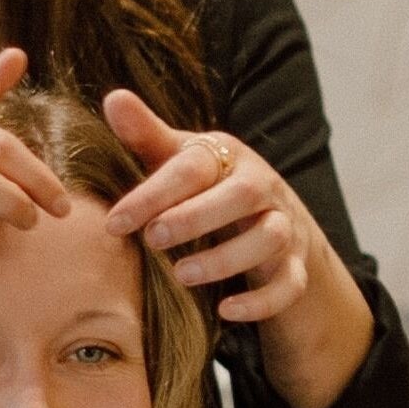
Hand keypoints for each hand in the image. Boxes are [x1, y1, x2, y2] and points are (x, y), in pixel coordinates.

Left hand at [100, 89, 325, 323]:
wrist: (274, 219)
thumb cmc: (211, 187)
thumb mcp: (181, 160)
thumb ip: (147, 135)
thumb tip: (113, 97)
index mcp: (230, 159)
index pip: (195, 167)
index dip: (154, 193)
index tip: (114, 221)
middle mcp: (263, 189)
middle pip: (243, 197)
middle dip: (197, 218)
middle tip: (153, 239)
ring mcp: (284, 228)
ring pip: (269, 239)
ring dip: (226, 258)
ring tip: (182, 275)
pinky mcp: (295, 266)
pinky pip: (289, 285)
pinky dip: (261, 300)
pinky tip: (226, 310)